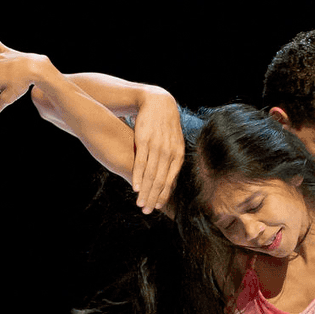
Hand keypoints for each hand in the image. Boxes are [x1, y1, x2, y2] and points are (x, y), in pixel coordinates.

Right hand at [131, 87, 184, 212]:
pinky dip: (139, 177)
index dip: (164, 195)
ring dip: (146, 192)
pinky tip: (136, 188)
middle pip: (161, 181)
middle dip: (154, 198)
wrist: (158, 102)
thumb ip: (171, 159)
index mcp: (178, 154)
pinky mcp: (145, 140)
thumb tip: (170, 177)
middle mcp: (169, 152)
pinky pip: (141, 162)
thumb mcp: (174, 142)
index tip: (158, 207)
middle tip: (147, 211)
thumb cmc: (165, 126)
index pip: (171, 180)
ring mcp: (157, 146)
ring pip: (152, 175)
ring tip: (140, 204)